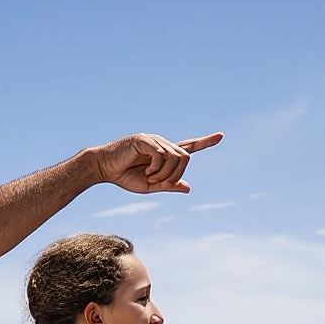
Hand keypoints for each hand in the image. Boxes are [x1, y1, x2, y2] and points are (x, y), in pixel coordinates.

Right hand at [92, 132, 223, 193]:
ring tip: (149, 177)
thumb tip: (188, 187)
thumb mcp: (150, 186)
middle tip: (159, 182)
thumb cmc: (124, 177)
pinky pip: (162, 155)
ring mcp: (154, 140)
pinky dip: (157, 168)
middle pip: (186, 157)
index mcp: (164, 153)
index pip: (188, 146)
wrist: (104, 168)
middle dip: (176, 174)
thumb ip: (169, 185)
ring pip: (176, 157)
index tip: (221, 136)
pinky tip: (146, 171)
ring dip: (165, 173)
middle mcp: (162, 144)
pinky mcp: (145, 139)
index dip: (205, 142)